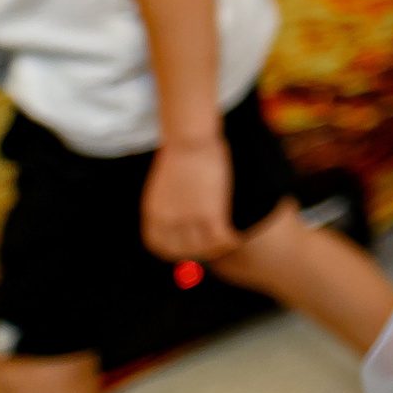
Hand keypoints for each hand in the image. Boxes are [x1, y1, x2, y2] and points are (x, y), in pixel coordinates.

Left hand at [142, 139, 238, 262]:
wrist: (189, 140)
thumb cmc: (180, 151)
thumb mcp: (165, 180)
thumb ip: (169, 198)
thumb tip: (181, 200)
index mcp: (153, 212)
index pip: (158, 245)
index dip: (174, 251)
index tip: (189, 248)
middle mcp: (168, 220)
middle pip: (183, 250)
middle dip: (199, 252)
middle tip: (213, 247)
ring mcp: (188, 219)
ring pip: (205, 247)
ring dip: (218, 248)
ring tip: (230, 241)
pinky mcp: (209, 214)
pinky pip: (222, 238)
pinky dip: (232, 240)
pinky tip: (239, 236)